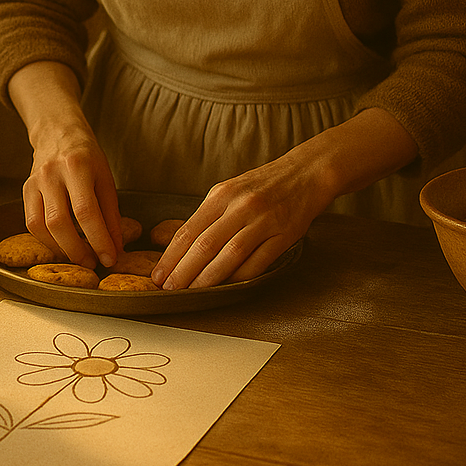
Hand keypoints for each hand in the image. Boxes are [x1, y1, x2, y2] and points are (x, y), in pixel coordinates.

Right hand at [23, 125, 122, 269]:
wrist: (57, 132)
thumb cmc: (86, 156)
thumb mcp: (105, 178)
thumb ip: (110, 213)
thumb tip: (115, 247)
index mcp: (77, 166)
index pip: (86, 211)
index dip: (98, 239)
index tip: (110, 258)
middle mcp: (51, 174)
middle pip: (59, 222)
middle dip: (78, 250)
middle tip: (93, 263)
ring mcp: (34, 181)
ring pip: (40, 226)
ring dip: (61, 249)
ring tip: (79, 257)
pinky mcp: (25, 190)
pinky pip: (31, 223)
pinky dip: (47, 240)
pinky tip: (62, 245)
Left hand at [152, 109, 419, 288]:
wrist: (307, 173)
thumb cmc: (263, 185)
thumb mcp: (230, 190)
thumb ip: (209, 215)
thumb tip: (182, 246)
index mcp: (222, 194)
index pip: (189, 229)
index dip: (171, 255)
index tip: (158, 274)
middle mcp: (240, 206)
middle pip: (205, 244)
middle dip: (183, 270)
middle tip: (168, 289)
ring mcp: (264, 220)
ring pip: (229, 255)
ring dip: (208, 278)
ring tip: (192, 292)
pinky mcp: (285, 235)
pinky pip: (259, 262)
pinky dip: (240, 276)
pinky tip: (227, 287)